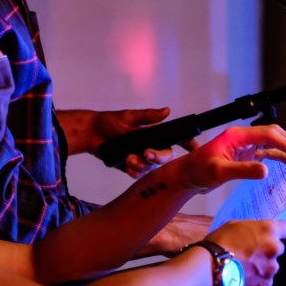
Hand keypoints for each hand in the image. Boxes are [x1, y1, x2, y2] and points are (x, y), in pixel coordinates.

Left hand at [60, 107, 192, 176]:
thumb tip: (167, 111)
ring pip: (151, 168)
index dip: (188, 144)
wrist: (90, 134)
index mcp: (154, 134)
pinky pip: (138, 174)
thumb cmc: (109, 122)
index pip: (175, 139)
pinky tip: (127, 166)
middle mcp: (150, 146)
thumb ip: (148, 117)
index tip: (194, 148)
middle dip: (157, 157)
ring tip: (128, 158)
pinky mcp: (130, 167)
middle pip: (165, 157)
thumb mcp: (128, 117)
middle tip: (146, 153)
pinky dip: (133, 171)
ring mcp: (141, 157)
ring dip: (141, 164)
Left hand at [178, 125, 285, 192]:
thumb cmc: (197, 171)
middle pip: (273, 134)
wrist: (185, 176)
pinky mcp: (243, 155)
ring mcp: (244, 146)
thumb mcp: (219, 172)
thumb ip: (243, 170)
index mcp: (237, 136)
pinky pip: (265, 152)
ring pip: (271, 143)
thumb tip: (265, 170)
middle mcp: (242, 138)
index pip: (268, 134)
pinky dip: (278, 156)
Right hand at [205, 219, 285, 285]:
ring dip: (261, 267)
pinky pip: (264, 281)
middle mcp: (274, 249)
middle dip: (267, 251)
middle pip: (278, 249)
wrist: (210, 267)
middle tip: (251, 253)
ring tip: (243, 267)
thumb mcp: (235, 225)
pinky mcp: (264, 285)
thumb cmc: (219, 242)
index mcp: (269, 230)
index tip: (284, 234)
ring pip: (270, 266)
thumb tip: (257, 233)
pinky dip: (256, 280)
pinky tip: (243, 277)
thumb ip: (252, 229)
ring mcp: (270, 269)